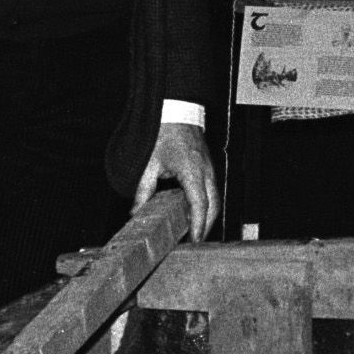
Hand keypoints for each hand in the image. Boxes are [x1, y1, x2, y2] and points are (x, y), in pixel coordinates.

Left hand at [134, 120, 217, 240]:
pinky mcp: (209, 167)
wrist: (177, 111)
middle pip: (214, 206)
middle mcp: (205, 171)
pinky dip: (208, 205)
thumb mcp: (150, 164)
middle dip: (206, 226)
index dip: (198, 224)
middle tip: (195, 241)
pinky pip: (213, 191)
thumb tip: (136, 211)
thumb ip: (143, 190)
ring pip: (217, 199)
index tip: (194, 239)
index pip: (200, 204)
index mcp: (192, 171)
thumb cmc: (164, 133)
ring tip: (196, 230)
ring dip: (209, 216)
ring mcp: (210, 169)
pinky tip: (197, 212)